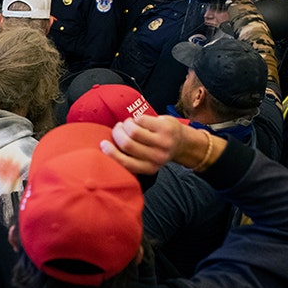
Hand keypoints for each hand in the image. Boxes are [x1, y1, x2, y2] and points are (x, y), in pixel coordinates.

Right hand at [101, 114, 221, 174]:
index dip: (110, 152)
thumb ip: (129, 159)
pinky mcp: (165, 128)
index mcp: (148, 168)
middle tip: (117, 128)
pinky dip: (136, 119)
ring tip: (128, 123)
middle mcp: (156, 157)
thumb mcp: (145, 161)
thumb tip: (103, 150)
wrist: (183, 142)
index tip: (103, 144)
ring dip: (126, 124)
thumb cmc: (157, 150)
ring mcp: (162, 142)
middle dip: (117, 133)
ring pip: (133, 131)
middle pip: (126, 144)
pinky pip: (141, 120)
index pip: (125, 162)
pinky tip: (138, 120)